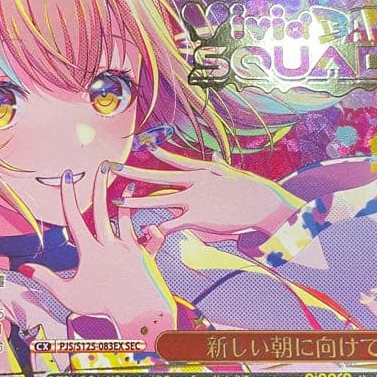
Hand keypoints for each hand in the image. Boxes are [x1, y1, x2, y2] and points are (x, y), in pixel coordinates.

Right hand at [19, 166, 176, 339]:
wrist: (138, 313)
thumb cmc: (102, 307)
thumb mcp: (68, 295)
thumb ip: (46, 280)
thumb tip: (23, 268)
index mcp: (90, 251)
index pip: (74, 217)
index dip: (67, 195)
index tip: (66, 175)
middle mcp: (110, 244)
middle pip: (101, 209)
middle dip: (99, 186)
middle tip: (101, 166)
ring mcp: (129, 248)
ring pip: (126, 218)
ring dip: (126, 200)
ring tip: (129, 184)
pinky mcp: (145, 256)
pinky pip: (150, 240)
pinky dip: (153, 232)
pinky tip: (153, 225)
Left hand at [110, 147, 300, 239]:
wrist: (263, 204)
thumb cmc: (252, 190)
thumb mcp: (233, 173)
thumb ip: (219, 165)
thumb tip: (214, 155)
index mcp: (202, 172)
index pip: (175, 162)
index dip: (160, 154)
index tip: (146, 145)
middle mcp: (193, 183)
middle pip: (157, 178)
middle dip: (133, 172)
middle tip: (114, 167)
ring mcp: (193, 200)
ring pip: (157, 201)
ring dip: (135, 202)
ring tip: (117, 203)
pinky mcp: (196, 217)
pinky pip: (171, 224)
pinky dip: (157, 229)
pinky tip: (144, 231)